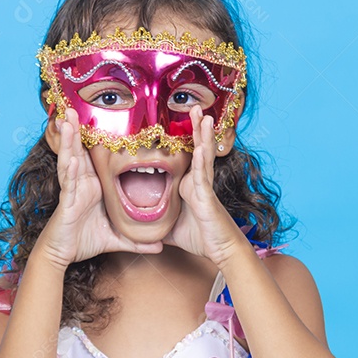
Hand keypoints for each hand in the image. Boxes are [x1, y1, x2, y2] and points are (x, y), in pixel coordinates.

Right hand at [37, 108, 162, 269]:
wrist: (63, 255)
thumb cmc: (84, 241)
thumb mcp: (116, 239)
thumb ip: (137, 240)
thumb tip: (159, 246)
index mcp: (92, 185)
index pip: (93, 157)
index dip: (92, 138)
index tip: (99, 118)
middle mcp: (80, 183)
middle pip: (78, 151)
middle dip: (77, 129)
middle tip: (75, 107)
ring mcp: (72, 191)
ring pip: (70, 160)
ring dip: (68, 140)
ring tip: (67, 119)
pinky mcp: (66, 202)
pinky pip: (69, 183)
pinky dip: (69, 169)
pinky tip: (70, 157)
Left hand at [162, 106, 247, 267]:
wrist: (221, 250)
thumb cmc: (199, 236)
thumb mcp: (169, 225)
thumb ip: (156, 218)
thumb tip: (137, 220)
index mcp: (189, 184)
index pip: (187, 156)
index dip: (186, 138)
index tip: (180, 120)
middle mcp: (198, 181)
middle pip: (198, 148)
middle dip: (196, 128)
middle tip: (194, 107)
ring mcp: (204, 187)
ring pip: (204, 155)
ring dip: (203, 134)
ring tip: (204, 115)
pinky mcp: (207, 197)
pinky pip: (203, 175)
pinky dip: (203, 160)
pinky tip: (203, 146)